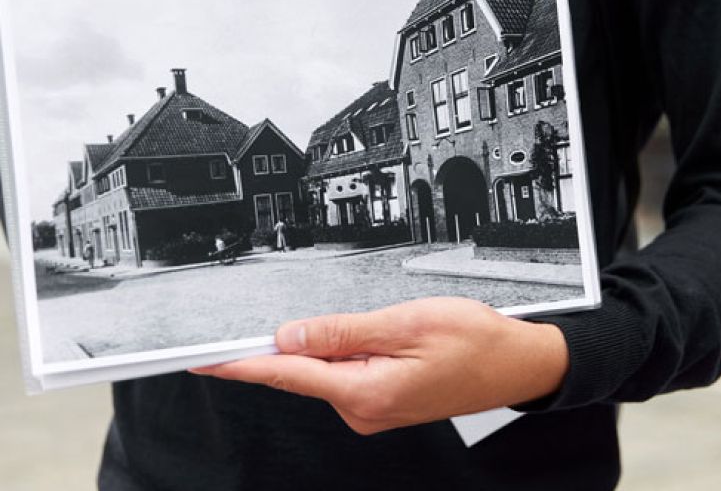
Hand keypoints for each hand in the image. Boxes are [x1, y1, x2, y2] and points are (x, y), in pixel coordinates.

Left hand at [190, 297, 568, 434]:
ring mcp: (371, 409)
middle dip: (297, 340)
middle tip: (302, 309)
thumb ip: (342, 331)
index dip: (240, 363)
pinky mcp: (380, 401)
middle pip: (303, 371)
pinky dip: (348, 351)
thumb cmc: (475, 341)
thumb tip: (290, 337)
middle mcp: (362, 410)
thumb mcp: (405, 323)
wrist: (518, 362)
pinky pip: (346, 372)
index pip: (286, 375)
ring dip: (334, 343)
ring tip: (385, 322)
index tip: (202, 358)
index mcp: (365, 393)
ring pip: (327, 369)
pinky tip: (377, 335)